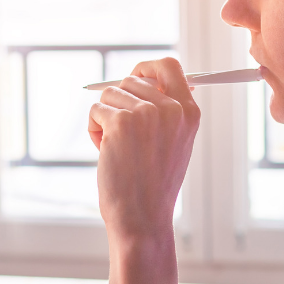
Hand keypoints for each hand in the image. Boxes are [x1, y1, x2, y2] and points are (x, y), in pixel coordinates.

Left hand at [87, 57, 199, 283]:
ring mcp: (146, 113)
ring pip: (109, 95)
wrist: (142, 218)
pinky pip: (95, 111)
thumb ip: (167, 110)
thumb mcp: (174, 143)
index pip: (168, 66)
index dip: (146, 68)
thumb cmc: (153, 185)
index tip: (133, 77)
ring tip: (117, 149)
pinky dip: (94, 132)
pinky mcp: (120, 122)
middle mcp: (171, 108)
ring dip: (105, 119)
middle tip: (122, 136)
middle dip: (119, 104)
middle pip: (131, 80)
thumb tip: (145, 77)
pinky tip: (106, 154)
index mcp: (189, 112)